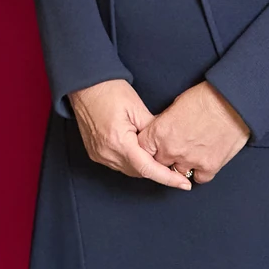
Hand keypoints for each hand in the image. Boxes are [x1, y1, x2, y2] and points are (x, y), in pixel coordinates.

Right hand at [68, 79, 189, 188]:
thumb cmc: (109, 90)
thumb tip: (166, 144)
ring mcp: (99, 155)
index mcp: (118, 142)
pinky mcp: (95, 153)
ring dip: (144, 166)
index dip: (168, 178)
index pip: (147, 168)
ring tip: (159, 156)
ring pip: (129, 170)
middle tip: (176, 166)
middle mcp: (107, 153)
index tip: (184, 183)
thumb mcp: (138, 107)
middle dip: (158, 171)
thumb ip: (154, 131)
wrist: (84, 85)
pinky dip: (132, 162)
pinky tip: (140, 152)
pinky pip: (118, 164)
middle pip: (139, 172)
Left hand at [138, 82, 250, 184]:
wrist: (232, 101)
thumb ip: (165, 124)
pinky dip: (201, 171)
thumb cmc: (206, 97)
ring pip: (178, 173)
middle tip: (175, 150)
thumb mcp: (176, 105)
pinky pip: (199, 178)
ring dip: (183, 165)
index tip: (154, 148)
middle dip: (165, 158)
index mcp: (159, 133)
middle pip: (159, 164)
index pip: (143, 150)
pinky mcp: (210, 166)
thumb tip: (163, 133)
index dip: (148, 149)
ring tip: (192, 153)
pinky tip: (204, 160)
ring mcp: (190, 160)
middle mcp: (172, 150)